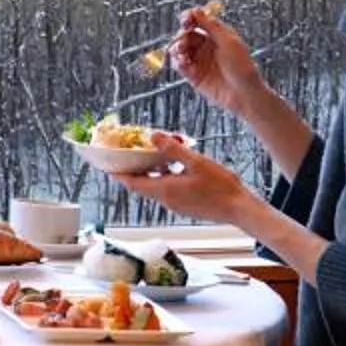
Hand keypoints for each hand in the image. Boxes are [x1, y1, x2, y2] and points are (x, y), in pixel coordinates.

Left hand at [110, 130, 249, 225]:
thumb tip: (152, 136)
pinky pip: (167, 190)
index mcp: (165, 190)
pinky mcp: (186, 205)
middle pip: (141, 185)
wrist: (240, 209)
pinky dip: (163, 177)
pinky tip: (173, 165)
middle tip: (125, 155)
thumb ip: (172, 149)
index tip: (105, 166)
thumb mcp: (195, 162)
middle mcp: (167, 200)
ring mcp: (177, 205)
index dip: (117, 174)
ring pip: (154, 187)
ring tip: (149, 155)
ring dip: (149, 173)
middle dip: (132, 170)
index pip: (132, 183)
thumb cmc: (221, 187)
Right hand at [169, 4, 265, 116]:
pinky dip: (178, 62)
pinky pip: (180, 65)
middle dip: (182, 36)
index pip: (198, 22)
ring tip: (181, 54)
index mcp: (216, 36)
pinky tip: (183, 63)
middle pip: (186, 35)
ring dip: (177, 49)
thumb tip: (196, 10)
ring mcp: (199, 61)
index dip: (189, 19)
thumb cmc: (242, 67)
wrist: (245, 94)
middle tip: (183, 43)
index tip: (185, 20)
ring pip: (180, 50)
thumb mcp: (228, 42)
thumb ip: (210, 26)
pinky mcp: (194, 76)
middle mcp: (206, 47)